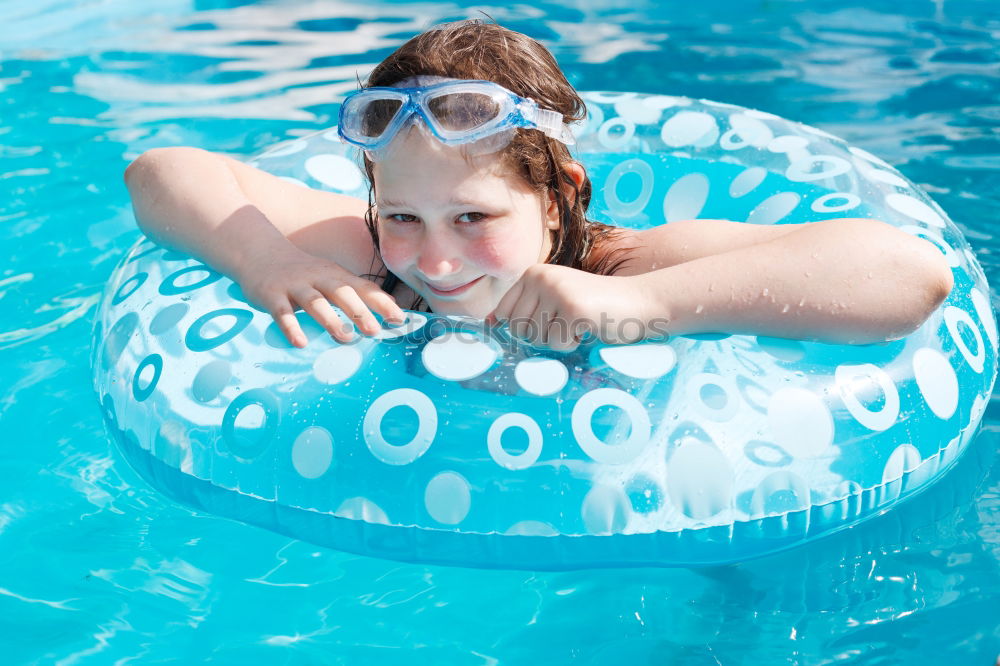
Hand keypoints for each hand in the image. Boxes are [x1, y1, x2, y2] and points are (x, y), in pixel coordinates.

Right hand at [237, 243, 405, 346]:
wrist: (260, 252)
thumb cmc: (303, 273)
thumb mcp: (331, 277)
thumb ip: (356, 293)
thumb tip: (391, 308)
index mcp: (336, 276)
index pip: (363, 288)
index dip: (381, 303)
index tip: (399, 319)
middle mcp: (318, 278)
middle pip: (341, 292)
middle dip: (359, 311)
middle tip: (374, 331)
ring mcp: (295, 286)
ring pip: (315, 302)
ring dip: (330, 320)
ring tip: (345, 339)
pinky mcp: (272, 295)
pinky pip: (282, 312)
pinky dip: (291, 327)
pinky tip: (300, 342)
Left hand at [488, 265, 661, 350]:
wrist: (638, 301)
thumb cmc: (594, 307)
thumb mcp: (554, 301)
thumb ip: (525, 309)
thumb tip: (488, 324)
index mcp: (532, 273)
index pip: (503, 314)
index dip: (522, 328)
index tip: (547, 323)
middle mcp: (540, 277)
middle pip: (517, 329)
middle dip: (541, 336)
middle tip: (565, 324)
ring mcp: (555, 291)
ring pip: (537, 338)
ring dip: (558, 340)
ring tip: (578, 323)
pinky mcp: (572, 308)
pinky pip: (557, 343)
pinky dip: (573, 343)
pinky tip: (587, 327)